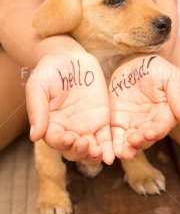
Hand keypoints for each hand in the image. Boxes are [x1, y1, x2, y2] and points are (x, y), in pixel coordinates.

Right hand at [26, 50, 114, 164]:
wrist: (70, 58)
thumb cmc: (50, 71)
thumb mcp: (38, 86)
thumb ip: (37, 110)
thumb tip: (34, 136)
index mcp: (50, 124)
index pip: (55, 140)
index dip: (61, 142)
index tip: (68, 138)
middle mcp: (68, 129)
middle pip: (72, 150)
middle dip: (79, 152)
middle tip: (85, 144)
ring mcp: (85, 127)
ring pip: (89, 149)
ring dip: (93, 156)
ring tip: (99, 154)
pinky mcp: (101, 121)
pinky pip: (105, 138)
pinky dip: (108, 149)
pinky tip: (110, 156)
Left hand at [109, 55, 179, 158]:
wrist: (132, 62)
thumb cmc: (154, 68)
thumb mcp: (170, 76)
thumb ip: (177, 95)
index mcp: (165, 113)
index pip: (162, 126)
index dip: (157, 130)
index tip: (150, 133)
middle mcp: (149, 122)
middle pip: (146, 138)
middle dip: (140, 142)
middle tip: (133, 141)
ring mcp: (132, 123)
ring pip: (131, 141)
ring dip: (127, 148)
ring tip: (122, 152)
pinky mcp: (117, 121)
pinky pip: (115, 135)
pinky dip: (113, 143)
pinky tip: (110, 149)